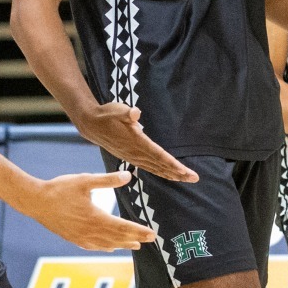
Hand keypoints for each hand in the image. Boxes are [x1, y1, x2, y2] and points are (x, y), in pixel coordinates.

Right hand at [24, 170, 155, 250]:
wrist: (36, 202)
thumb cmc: (60, 189)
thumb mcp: (84, 180)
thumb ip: (107, 180)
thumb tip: (128, 176)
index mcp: (95, 217)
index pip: (123, 227)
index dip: (138, 231)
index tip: (152, 233)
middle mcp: (90, 231)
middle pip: (117, 238)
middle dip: (135, 239)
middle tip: (150, 240)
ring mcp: (81, 237)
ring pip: (106, 245)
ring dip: (122, 245)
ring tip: (135, 246)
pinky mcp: (72, 239)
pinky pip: (93, 247)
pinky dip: (105, 248)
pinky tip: (110, 248)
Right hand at [75, 101, 197, 182]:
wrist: (92, 125)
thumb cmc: (107, 115)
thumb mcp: (116, 109)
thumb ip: (126, 111)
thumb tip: (135, 112)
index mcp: (136, 142)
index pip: (158, 155)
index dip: (172, 164)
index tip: (185, 171)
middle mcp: (136, 153)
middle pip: (161, 166)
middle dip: (178, 173)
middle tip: (195, 178)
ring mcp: (133, 157)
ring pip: (156, 169)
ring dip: (172, 174)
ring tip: (187, 179)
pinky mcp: (131, 158)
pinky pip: (150, 168)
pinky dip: (161, 172)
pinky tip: (169, 175)